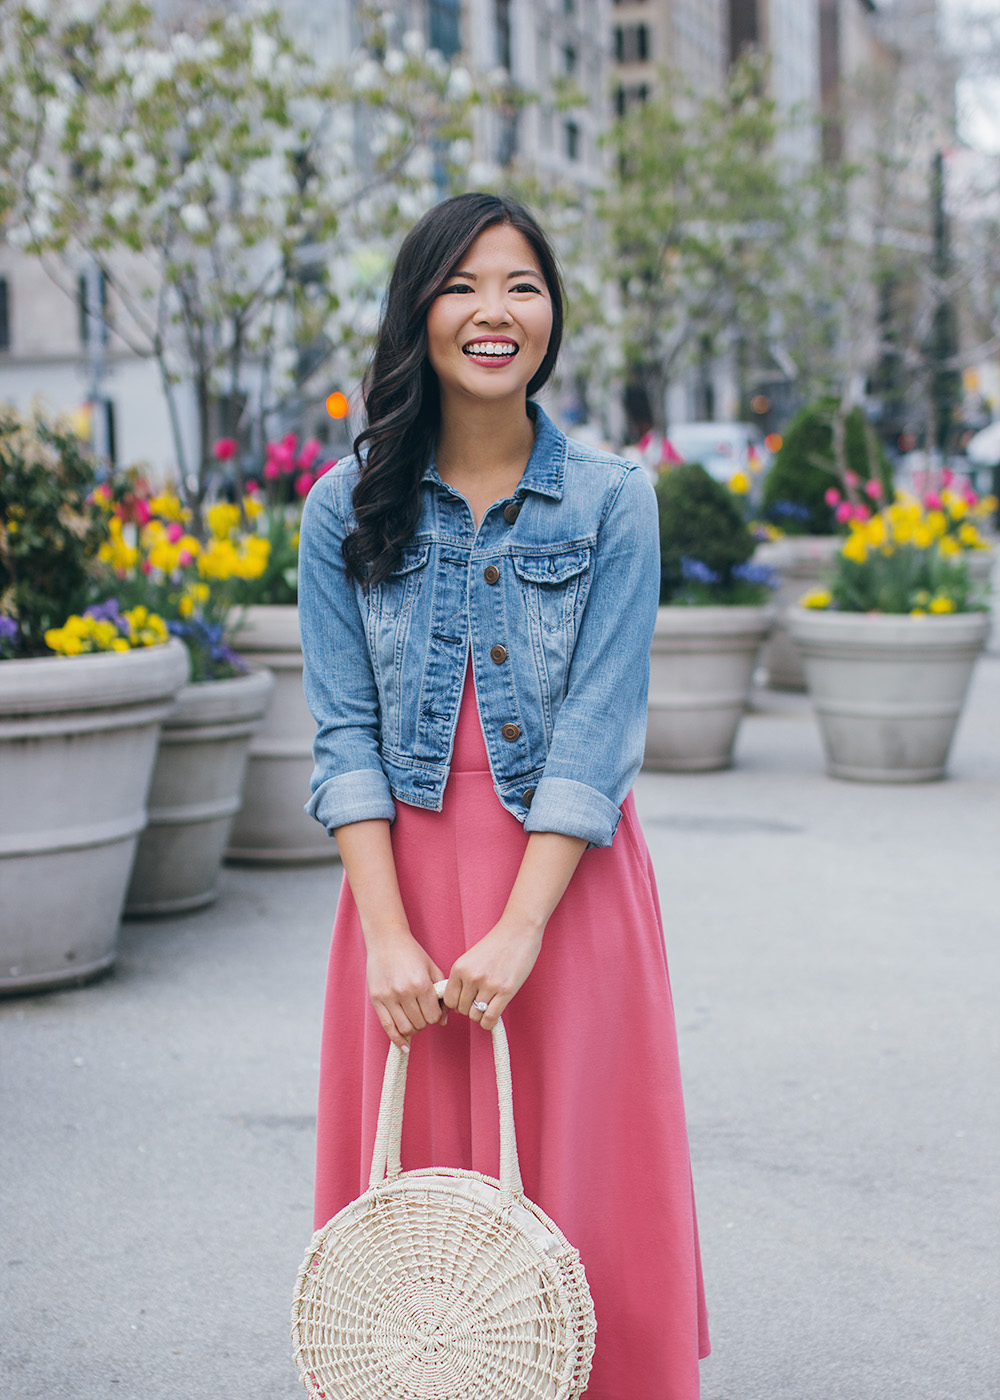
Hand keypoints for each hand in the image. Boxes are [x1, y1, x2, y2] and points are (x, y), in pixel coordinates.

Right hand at [366, 930, 445, 1050]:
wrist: (386, 940)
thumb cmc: (412, 953)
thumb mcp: (432, 968)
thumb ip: (441, 994)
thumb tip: (445, 1020)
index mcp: (421, 984)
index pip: (433, 1016)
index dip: (436, 1016)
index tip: (433, 1010)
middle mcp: (404, 992)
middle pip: (420, 1023)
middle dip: (425, 1022)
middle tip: (423, 1013)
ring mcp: (388, 997)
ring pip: (405, 1028)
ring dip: (413, 1029)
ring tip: (414, 1020)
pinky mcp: (376, 999)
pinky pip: (387, 1027)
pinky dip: (397, 1039)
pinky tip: (404, 1045)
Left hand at [444, 919, 543, 1031]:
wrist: (518, 931)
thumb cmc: (496, 944)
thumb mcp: (471, 958)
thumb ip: (463, 978)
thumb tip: (458, 1003)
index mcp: (459, 968)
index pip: (449, 1000)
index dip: (457, 1005)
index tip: (466, 1002)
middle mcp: (471, 977)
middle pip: (462, 1010)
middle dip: (470, 1010)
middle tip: (480, 1003)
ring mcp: (488, 985)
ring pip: (475, 1016)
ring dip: (481, 1016)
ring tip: (488, 1007)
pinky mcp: (505, 991)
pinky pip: (490, 1018)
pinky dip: (489, 1023)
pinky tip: (492, 1018)